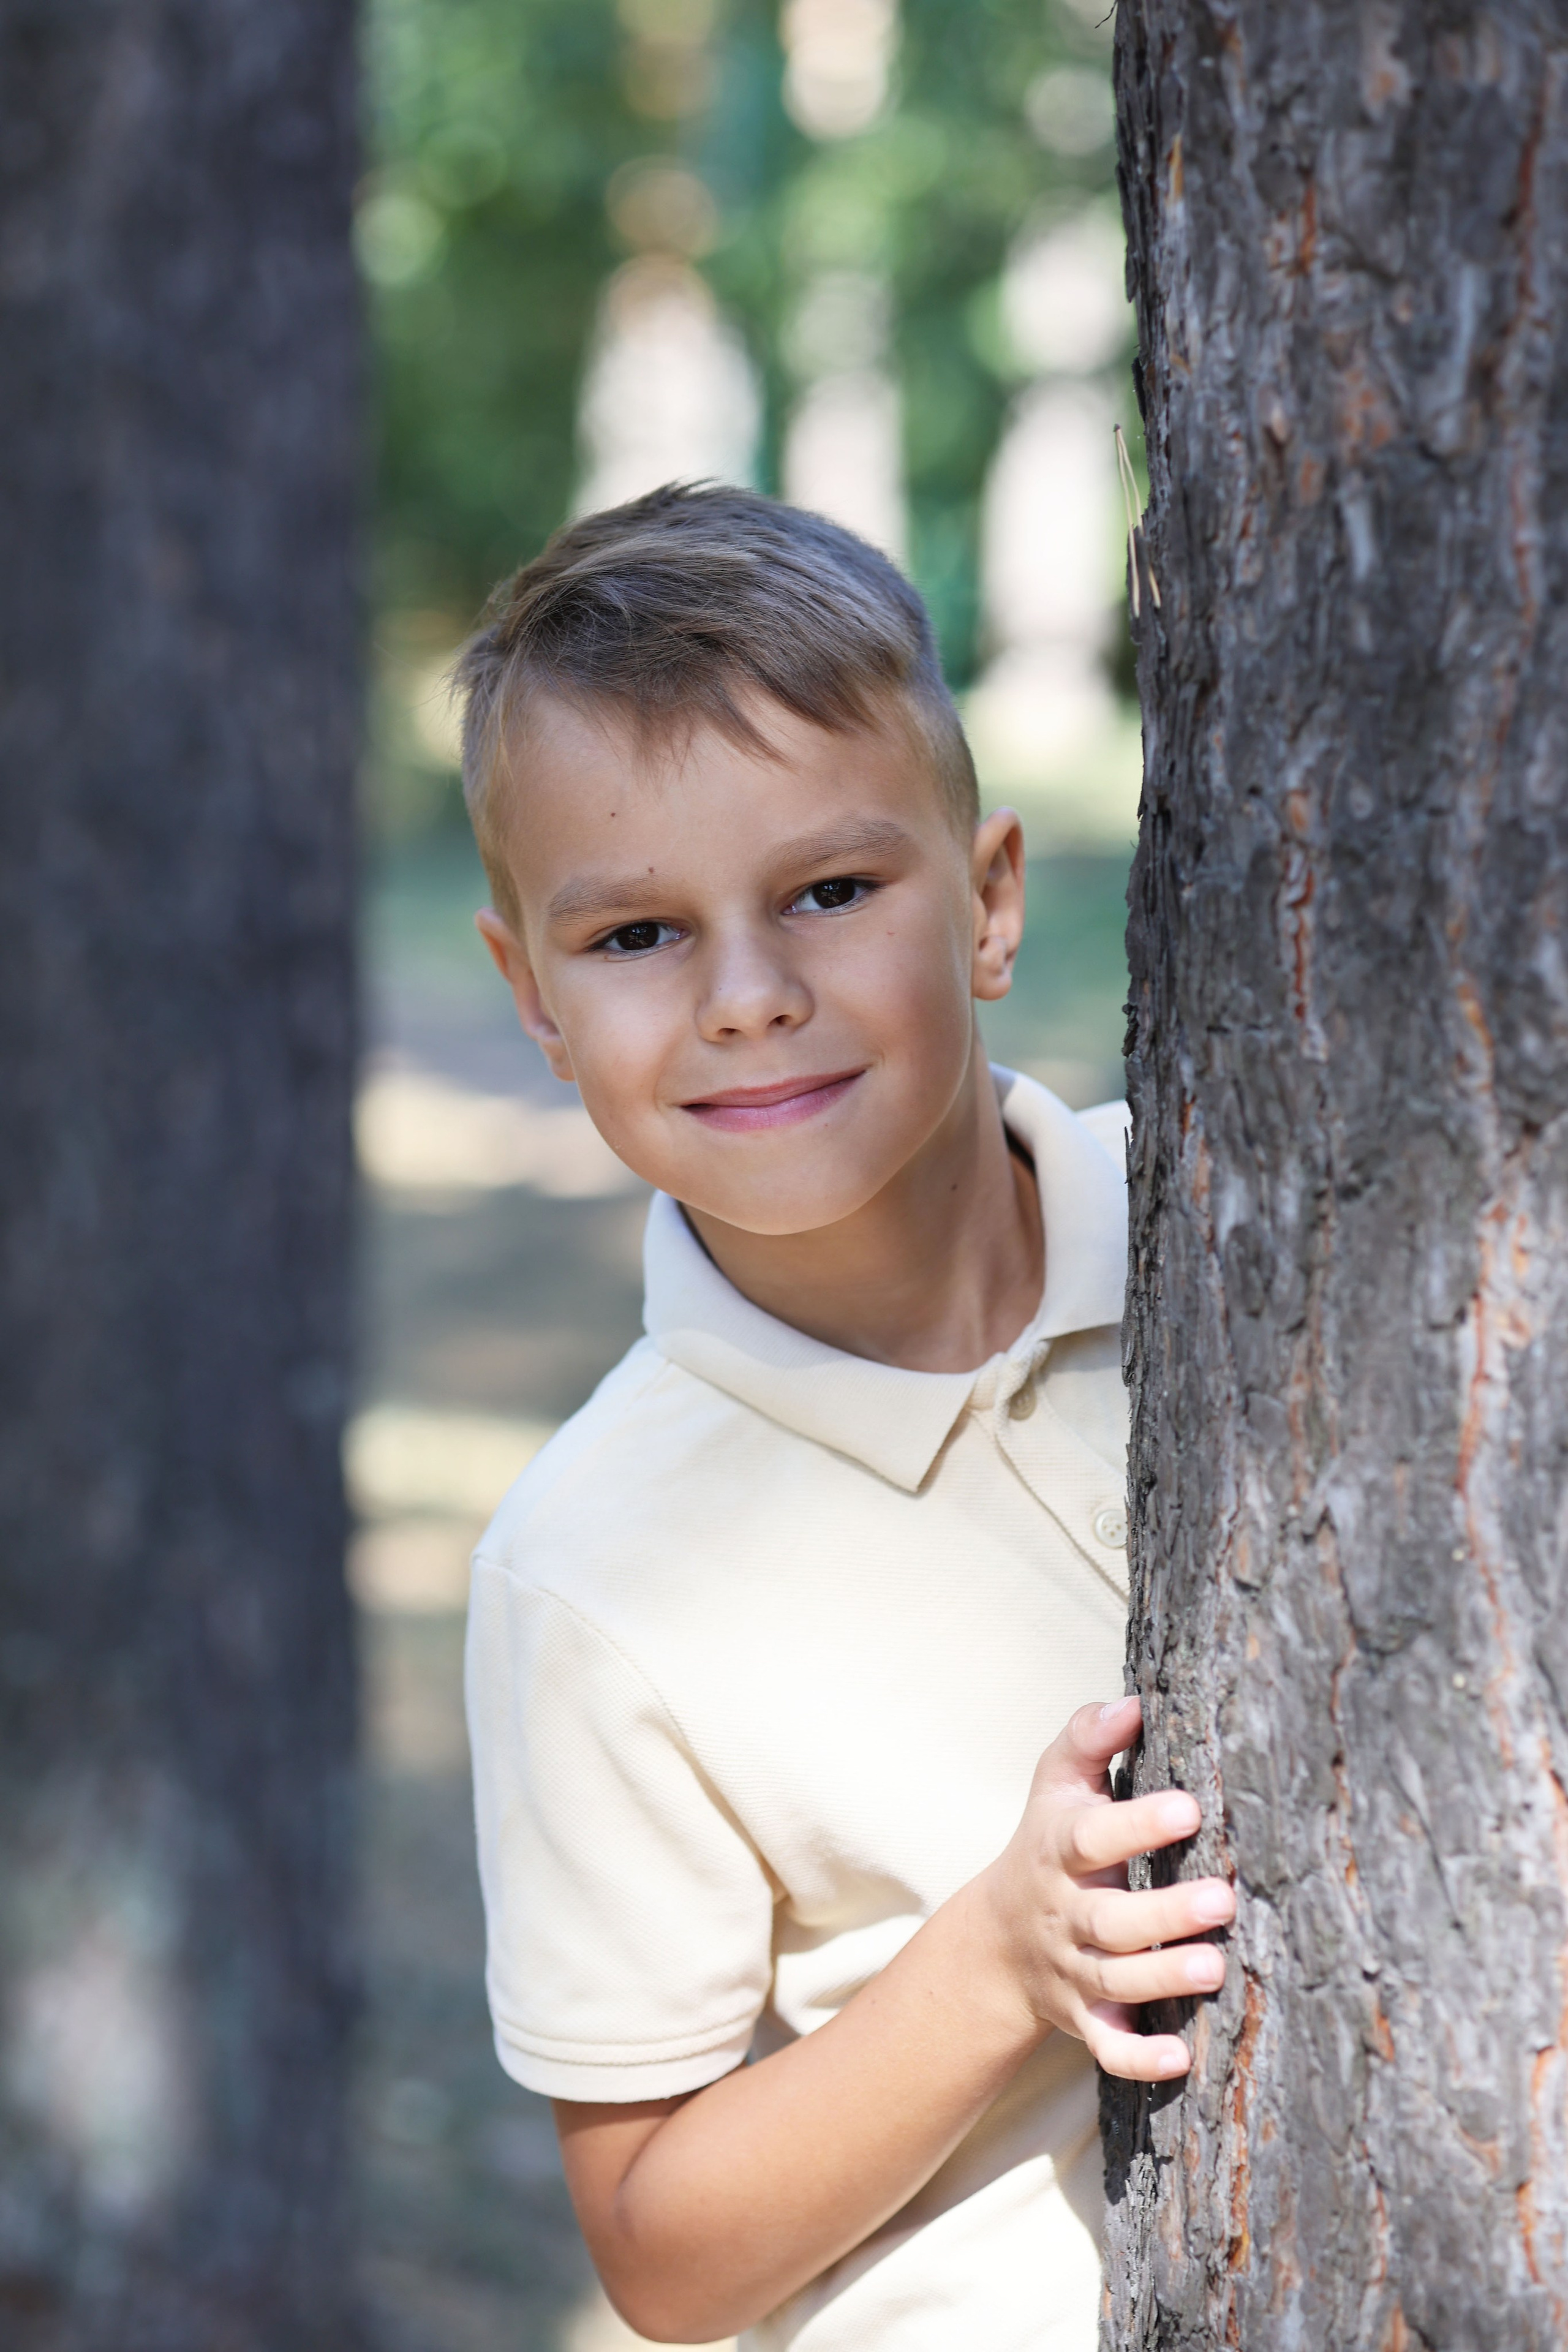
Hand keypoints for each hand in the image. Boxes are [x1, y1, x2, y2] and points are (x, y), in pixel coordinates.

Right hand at [972, 1694, 1232, 2081]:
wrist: (998, 1940)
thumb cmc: (1048, 1842)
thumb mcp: (1056, 1783)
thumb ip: (1089, 1738)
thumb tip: (1135, 1703)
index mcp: (1059, 1851)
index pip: (1091, 1837)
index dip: (1137, 1824)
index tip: (1190, 1808)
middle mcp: (1065, 1915)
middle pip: (1108, 1920)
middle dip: (1164, 1912)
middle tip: (1224, 1898)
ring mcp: (1073, 1972)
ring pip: (1115, 1983)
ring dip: (1163, 1976)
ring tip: (1216, 1966)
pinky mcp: (1085, 2020)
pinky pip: (1107, 2048)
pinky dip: (1139, 2059)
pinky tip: (1181, 2059)